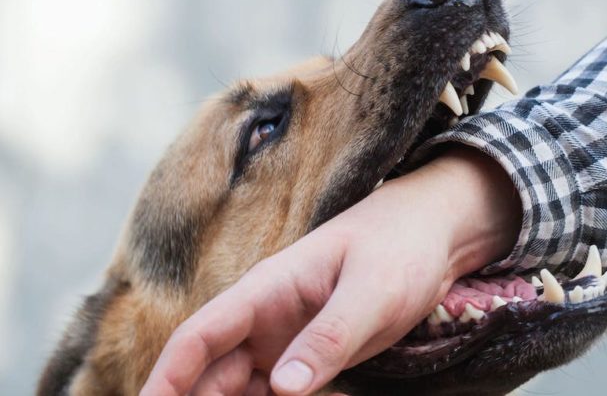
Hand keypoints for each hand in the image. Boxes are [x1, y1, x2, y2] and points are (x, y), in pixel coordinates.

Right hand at [140, 147, 520, 395]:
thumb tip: (282, 388)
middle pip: (209, 372)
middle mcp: (265, 317)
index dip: (166, 378)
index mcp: (267, 290)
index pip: (198, 337)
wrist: (432, 235)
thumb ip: (329, 336)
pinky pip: (273, 391)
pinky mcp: (310, 354)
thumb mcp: (371, 292)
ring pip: (235, 386)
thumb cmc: (399, 248)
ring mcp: (285, 337)